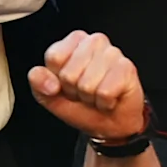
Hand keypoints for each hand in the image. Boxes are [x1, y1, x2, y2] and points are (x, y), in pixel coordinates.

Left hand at [28, 30, 146, 145]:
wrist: (109, 124)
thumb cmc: (81, 105)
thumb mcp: (50, 97)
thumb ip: (39, 83)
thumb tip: (44, 79)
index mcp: (72, 43)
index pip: (54, 57)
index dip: (56, 79)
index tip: (66, 84)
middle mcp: (94, 42)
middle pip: (69, 73)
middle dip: (74, 90)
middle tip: (84, 92)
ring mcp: (112, 53)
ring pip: (87, 84)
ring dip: (90, 97)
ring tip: (96, 94)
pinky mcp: (127, 68)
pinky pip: (105, 92)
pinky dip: (104, 102)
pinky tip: (109, 98)